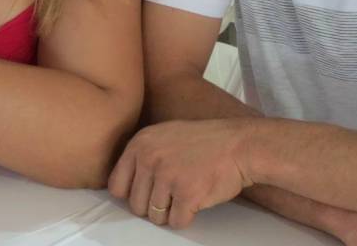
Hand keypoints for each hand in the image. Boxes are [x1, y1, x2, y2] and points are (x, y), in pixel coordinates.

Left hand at [107, 119, 253, 228]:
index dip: (132, 194)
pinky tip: (197, 198)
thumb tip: (123, 185)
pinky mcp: (186, 195)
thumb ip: (143, 154)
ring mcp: (167, 177)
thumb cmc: (206, 142)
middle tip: (173, 193)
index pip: (116, 185)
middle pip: (135, 205)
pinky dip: (186, 217)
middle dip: (153, 205)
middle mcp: (149, 158)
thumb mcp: (165, 134)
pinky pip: (176, 223)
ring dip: (170, 212)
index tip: (147, 192)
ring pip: (154, 217)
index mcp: (140, 143)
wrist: (240, 145)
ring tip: (186, 192)